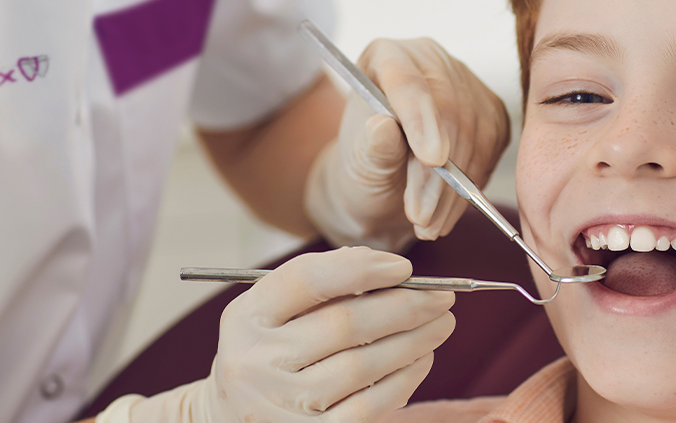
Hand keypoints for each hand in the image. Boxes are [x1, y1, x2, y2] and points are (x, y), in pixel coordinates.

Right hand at [121, 247, 455, 422]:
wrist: (233, 417)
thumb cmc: (270, 351)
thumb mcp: (274, 310)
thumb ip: (322, 282)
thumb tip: (391, 269)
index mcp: (247, 318)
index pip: (307, 280)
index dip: (362, 269)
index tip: (404, 267)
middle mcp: (256, 362)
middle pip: (344, 323)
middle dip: (405, 306)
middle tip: (442, 297)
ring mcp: (282, 405)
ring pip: (363, 365)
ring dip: (414, 341)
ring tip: (440, 324)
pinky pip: (369, 406)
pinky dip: (404, 379)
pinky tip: (422, 359)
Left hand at [305, 38, 509, 247]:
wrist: (386, 185)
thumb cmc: (365, 168)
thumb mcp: (358, 165)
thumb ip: (371, 147)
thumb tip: (382, 128)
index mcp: (387, 57)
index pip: (408, 82)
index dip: (421, 119)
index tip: (431, 159)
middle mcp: (431, 62)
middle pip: (449, 110)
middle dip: (439, 172)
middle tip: (421, 217)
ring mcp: (465, 85)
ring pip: (475, 133)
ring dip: (456, 188)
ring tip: (429, 223)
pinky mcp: (490, 113)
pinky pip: (492, 147)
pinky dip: (473, 185)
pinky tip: (450, 207)